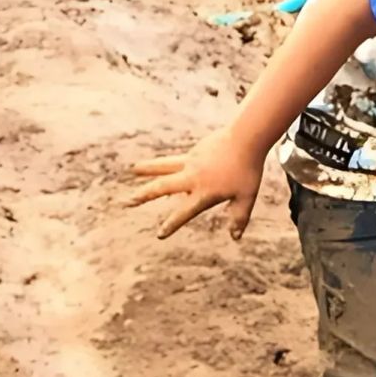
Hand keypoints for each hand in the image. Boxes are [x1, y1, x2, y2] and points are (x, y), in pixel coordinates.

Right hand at [129, 131, 265, 240]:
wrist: (245, 139)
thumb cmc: (247, 169)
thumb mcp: (246, 197)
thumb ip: (239, 217)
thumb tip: (235, 237)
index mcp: (204, 193)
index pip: (184, 213)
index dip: (171, 224)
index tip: (160, 234)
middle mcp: (192, 178)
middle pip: (162, 187)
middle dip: (144, 195)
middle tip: (128, 201)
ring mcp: (190, 163)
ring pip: (163, 167)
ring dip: (147, 169)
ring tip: (133, 169)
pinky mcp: (193, 152)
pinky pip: (175, 160)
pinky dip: (164, 163)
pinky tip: (159, 164)